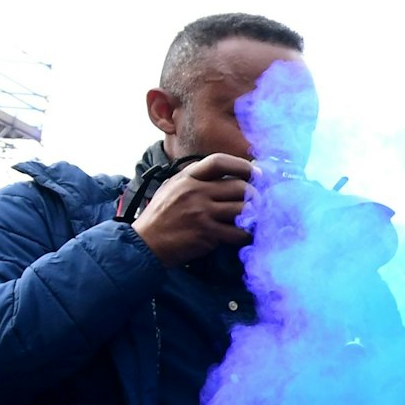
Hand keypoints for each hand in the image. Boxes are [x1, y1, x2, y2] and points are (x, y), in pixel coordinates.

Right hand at [130, 153, 254, 267]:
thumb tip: (230, 176)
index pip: (219, 162)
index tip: (256, 172)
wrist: (145, 242)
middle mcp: (195, 191)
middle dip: (255, 195)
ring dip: (254, 216)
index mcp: (187, 177)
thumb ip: (197, 180)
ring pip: (243, 209)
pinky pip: (239, 232)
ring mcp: (202, 212)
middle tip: (259, 203)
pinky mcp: (207, 233)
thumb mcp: (174, 188)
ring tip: (254, 219)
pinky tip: (245, 235)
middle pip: (240, 187)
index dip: (242, 165)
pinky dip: (247, 234)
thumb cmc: (162, 216)